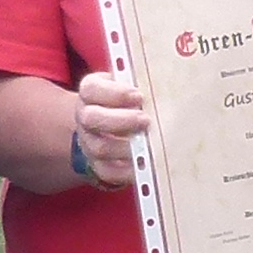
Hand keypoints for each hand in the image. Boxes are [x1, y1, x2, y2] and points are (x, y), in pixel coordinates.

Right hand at [73, 72, 148, 190]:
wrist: (114, 120)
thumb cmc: (131, 96)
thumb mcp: (132, 82)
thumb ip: (142, 80)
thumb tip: (166, 81)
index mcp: (92, 92)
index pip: (91, 89)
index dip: (114, 93)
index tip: (138, 96)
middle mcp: (86, 116)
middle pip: (91, 118)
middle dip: (120, 120)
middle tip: (145, 120)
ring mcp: (89, 141)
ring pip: (99, 147)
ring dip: (125, 147)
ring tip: (148, 144)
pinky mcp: (98, 163)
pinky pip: (107, 172)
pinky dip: (126, 171)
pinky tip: (145, 166)